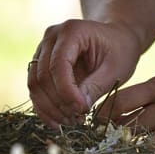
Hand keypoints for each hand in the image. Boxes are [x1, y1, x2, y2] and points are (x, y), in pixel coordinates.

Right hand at [27, 19, 142, 127]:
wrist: (116, 39)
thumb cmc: (120, 50)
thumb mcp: (115, 68)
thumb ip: (95, 86)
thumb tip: (77, 108)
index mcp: (71, 31)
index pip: (58, 65)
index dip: (66, 91)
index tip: (82, 110)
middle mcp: (51, 37)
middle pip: (42, 76)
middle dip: (58, 103)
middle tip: (77, 120)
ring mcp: (42, 50)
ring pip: (34, 84)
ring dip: (49, 108)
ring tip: (70, 122)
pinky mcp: (41, 64)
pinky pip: (35, 89)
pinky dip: (44, 108)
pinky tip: (58, 122)